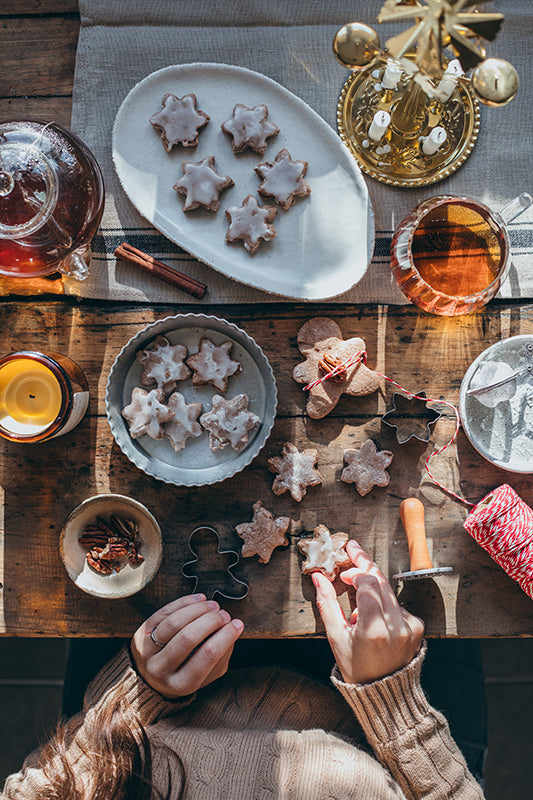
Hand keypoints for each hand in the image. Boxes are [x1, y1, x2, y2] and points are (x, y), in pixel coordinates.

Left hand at [131, 594, 243, 697]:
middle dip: (211, 621)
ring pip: (173, 623)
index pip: (206, 657)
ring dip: (198, 609)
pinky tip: (199, 599)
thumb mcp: (206, 676)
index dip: (225, 637)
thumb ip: (221, 657)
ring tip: (214, 605)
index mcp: (181, 685)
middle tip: (225, 614)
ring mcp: (147, 652)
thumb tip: (233, 628)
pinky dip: (184, 602)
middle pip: (187, 638)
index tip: (238, 624)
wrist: (150, 678)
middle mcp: (160, 670)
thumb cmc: (185, 673)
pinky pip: (163, 613)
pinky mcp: (140, 634)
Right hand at [313, 539, 423, 684]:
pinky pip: (398, 604)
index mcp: (374, 629)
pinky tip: (373, 616)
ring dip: (373, 585)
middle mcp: (396, 626)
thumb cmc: (356, 667)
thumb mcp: (336, 637)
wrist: (385, 692)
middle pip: (381, 581)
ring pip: (390, 590)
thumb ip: (327, 604)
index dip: (356, 572)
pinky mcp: (418, 627)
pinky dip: (384, 602)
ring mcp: (410, 626)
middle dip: (365, 564)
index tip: (344, 572)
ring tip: (357, 595)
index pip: (369, 584)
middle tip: (353, 551)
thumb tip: (319, 577)